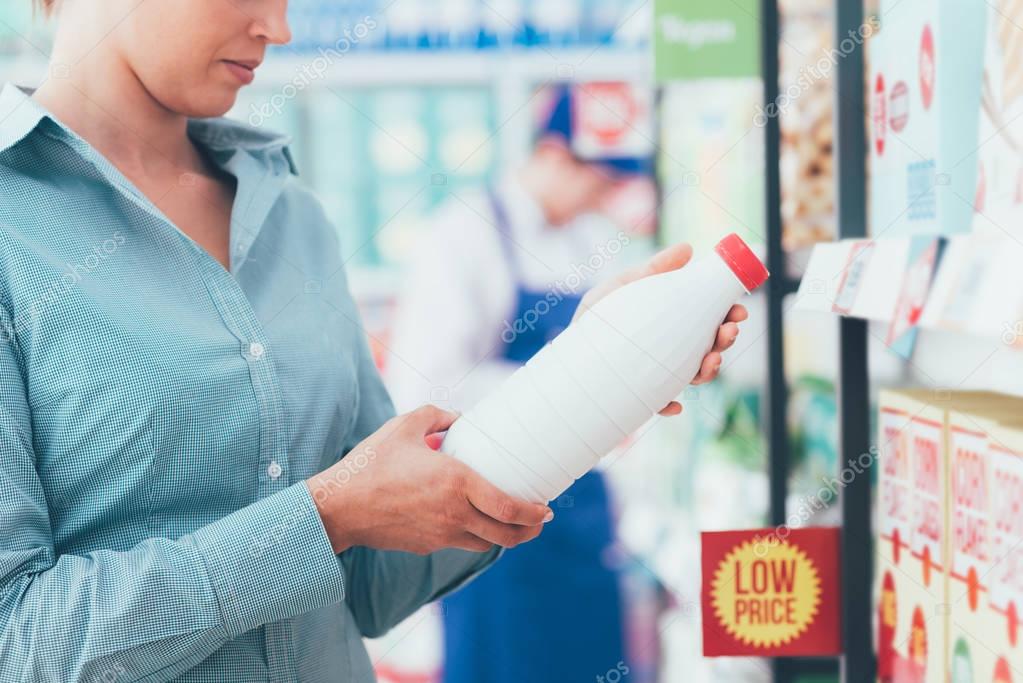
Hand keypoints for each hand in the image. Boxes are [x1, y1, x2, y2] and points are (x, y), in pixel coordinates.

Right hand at [308, 405, 551, 554]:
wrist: (338, 506)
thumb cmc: (371, 463)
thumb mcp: (405, 426)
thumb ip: (437, 416)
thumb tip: (458, 418)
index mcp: (455, 483)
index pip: (508, 508)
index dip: (533, 513)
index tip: (546, 509)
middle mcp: (454, 513)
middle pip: (505, 534)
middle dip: (529, 531)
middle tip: (538, 521)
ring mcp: (440, 534)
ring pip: (485, 543)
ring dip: (503, 536)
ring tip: (510, 522)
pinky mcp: (426, 545)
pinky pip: (459, 542)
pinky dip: (473, 534)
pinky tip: (471, 520)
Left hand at [573, 243, 747, 415]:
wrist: (570, 347)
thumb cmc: (600, 315)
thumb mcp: (625, 286)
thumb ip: (653, 269)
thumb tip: (688, 248)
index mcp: (675, 323)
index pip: (710, 319)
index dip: (730, 316)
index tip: (740, 310)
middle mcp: (674, 350)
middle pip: (711, 347)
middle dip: (725, 341)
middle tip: (728, 332)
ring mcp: (661, 372)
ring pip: (695, 376)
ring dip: (709, 371)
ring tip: (710, 362)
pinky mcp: (642, 393)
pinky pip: (660, 404)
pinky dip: (669, 405)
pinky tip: (675, 405)